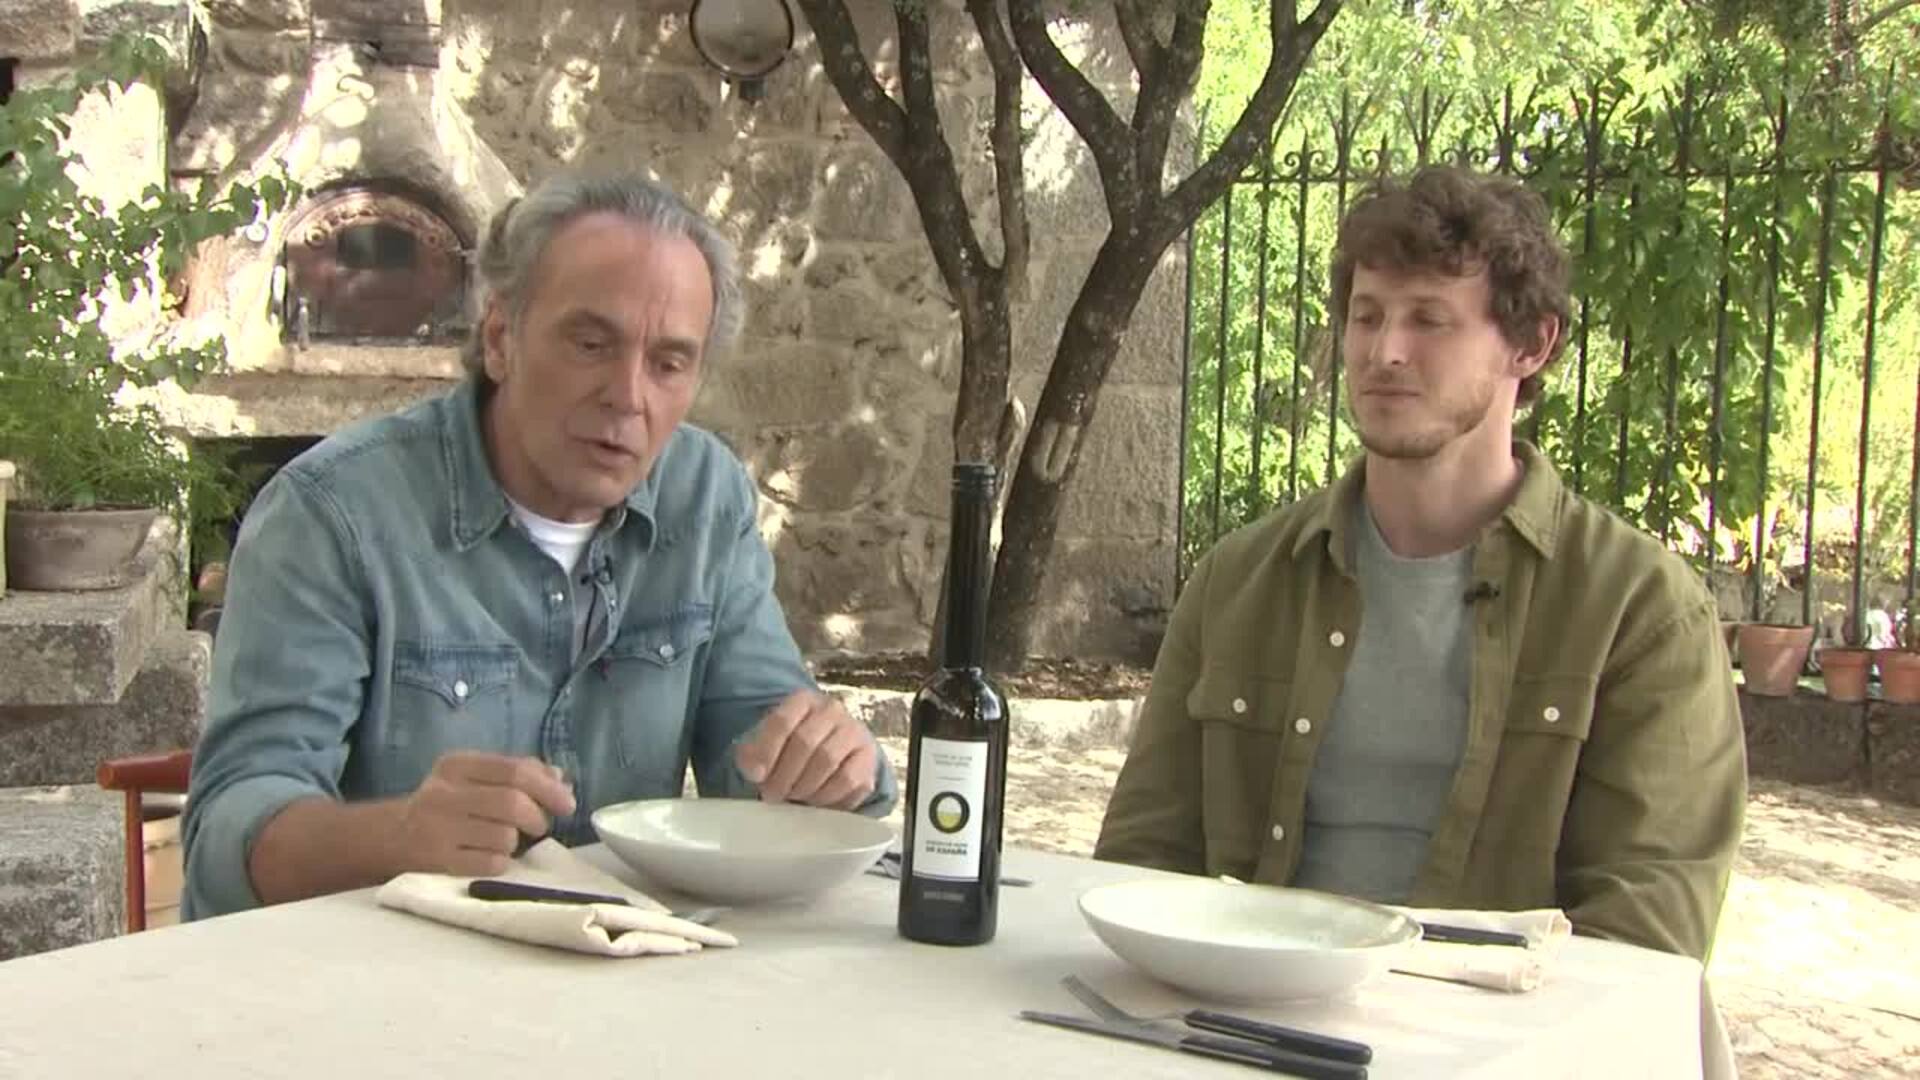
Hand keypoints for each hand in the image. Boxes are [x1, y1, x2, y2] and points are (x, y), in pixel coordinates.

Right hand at [395, 751, 577, 876]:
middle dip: (537, 817)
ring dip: (516, 843)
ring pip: (504, 837)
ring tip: (505, 841)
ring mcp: (437, 829)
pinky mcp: (436, 861)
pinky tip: (490, 857)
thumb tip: (560, 779)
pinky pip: (490, 864)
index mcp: (457, 765)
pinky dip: (501, 863)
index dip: (548, 788)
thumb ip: (517, 773)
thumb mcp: (473, 778)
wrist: (390, 837)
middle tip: (540, 826)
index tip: (567, 803)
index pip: (514, 770)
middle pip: (512, 803)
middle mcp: (443, 793)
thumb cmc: (446, 805)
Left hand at [734, 690, 877, 810]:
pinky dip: (827, 796)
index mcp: (803, 700)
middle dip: (784, 775)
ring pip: (827, 760)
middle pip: (804, 742)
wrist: (831, 751)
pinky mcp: (868, 758)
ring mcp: (854, 731)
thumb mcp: (766, 744)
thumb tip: (755, 772)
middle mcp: (832, 710)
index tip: (756, 777)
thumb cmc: (792, 748)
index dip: (765, 752)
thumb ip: (752, 755)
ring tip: (794, 796)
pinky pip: (848, 780)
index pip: (781, 721)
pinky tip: (815, 800)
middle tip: (772, 795)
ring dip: (804, 786)